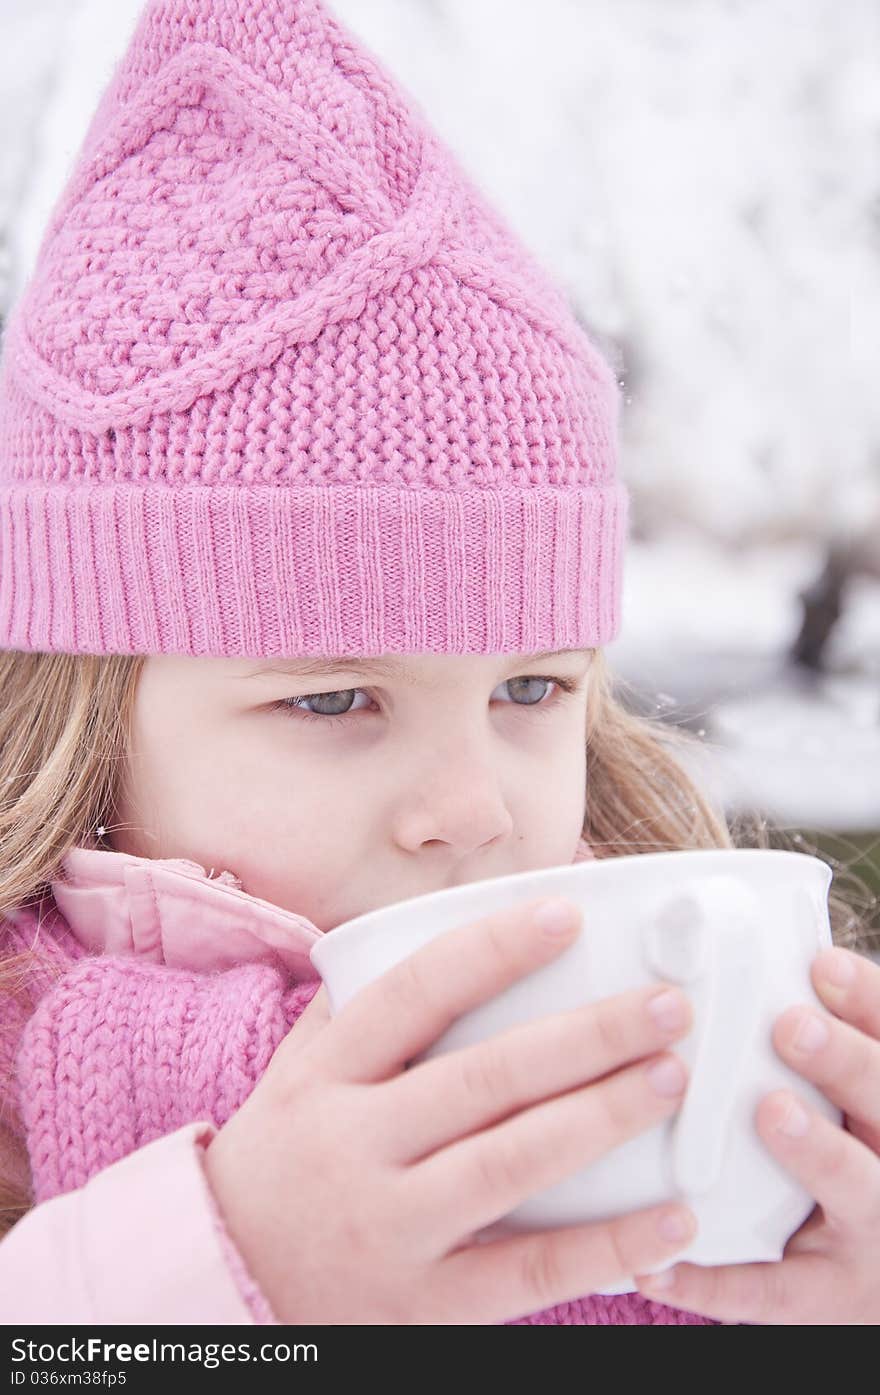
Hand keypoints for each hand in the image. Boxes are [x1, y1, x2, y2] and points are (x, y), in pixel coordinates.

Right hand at [203, 896, 696, 1323]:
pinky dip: (605, 1248)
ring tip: (672, 1076)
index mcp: (326, 1077)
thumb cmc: (284, 1157)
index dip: (492, 950)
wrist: (222, 1285)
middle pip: (483, 1078)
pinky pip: (525, 1274)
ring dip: (602, 1116)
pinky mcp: (422, 1308)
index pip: (413, 995)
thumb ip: (360, 1004)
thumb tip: (446, 920)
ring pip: (509, 1164)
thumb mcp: (297, 1073)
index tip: (569, 914)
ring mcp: (388, 1230)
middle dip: (585, 1036)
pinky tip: (672, 1218)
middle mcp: (353, 1146)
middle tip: (668, 1005)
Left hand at [634, 944, 879, 1323]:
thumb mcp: (845, 1094)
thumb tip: (747, 952)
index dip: (868, 1001)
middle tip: (791, 1026)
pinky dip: (713, 1281)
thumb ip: (808, 1042)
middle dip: (846, 1062)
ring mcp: (870, 1238)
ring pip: (857, 1191)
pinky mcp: (826, 1299)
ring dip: (817, 1149)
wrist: (869, 1264)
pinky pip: (771, 1294)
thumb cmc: (841, 1149)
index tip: (820, 963)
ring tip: (772, 1112)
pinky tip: (655, 1264)